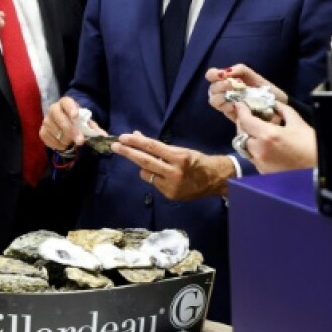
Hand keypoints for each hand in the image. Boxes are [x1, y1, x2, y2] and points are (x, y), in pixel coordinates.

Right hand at [40, 96, 104, 150]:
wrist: (64, 125)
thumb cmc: (77, 122)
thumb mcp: (87, 123)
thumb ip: (95, 129)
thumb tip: (104, 136)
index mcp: (65, 103)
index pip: (67, 102)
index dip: (71, 108)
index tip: (76, 116)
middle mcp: (53, 109)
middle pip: (60, 119)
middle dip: (71, 131)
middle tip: (80, 141)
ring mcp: (46, 120)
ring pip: (56, 131)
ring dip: (66, 140)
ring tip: (71, 141)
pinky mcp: (42, 131)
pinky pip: (49, 139)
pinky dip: (58, 145)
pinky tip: (63, 144)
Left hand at [111, 132, 233, 200]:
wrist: (215, 180)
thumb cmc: (197, 161)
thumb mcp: (180, 149)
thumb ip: (158, 146)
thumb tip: (137, 136)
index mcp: (179, 157)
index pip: (152, 147)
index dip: (136, 142)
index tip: (123, 137)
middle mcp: (175, 172)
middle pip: (145, 161)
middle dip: (128, 153)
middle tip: (115, 146)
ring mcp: (171, 186)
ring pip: (146, 173)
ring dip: (143, 166)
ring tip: (150, 162)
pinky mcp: (169, 195)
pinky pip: (153, 182)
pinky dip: (153, 176)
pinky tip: (162, 174)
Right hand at [206, 63, 287, 124]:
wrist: (280, 105)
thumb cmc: (267, 90)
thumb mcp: (254, 76)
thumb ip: (241, 70)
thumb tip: (227, 71)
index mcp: (228, 80)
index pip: (211, 75)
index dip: (213, 74)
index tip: (222, 75)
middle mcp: (225, 92)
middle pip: (211, 89)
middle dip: (218, 86)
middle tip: (230, 85)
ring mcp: (228, 104)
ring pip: (214, 101)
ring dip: (220, 97)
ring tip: (232, 97)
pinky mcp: (233, 116)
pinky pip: (223, 111)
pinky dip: (226, 107)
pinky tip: (235, 106)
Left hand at [232, 103, 316, 173]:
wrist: (320, 171)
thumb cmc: (311, 147)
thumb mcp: (298, 123)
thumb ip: (283, 110)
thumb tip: (274, 104)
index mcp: (268, 135)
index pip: (245, 121)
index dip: (241, 111)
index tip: (240, 105)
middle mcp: (260, 150)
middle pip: (241, 133)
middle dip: (243, 124)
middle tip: (249, 117)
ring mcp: (260, 163)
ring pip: (244, 146)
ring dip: (247, 137)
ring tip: (256, 130)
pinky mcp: (263, 172)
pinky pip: (252, 156)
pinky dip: (254, 148)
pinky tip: (263, 144)